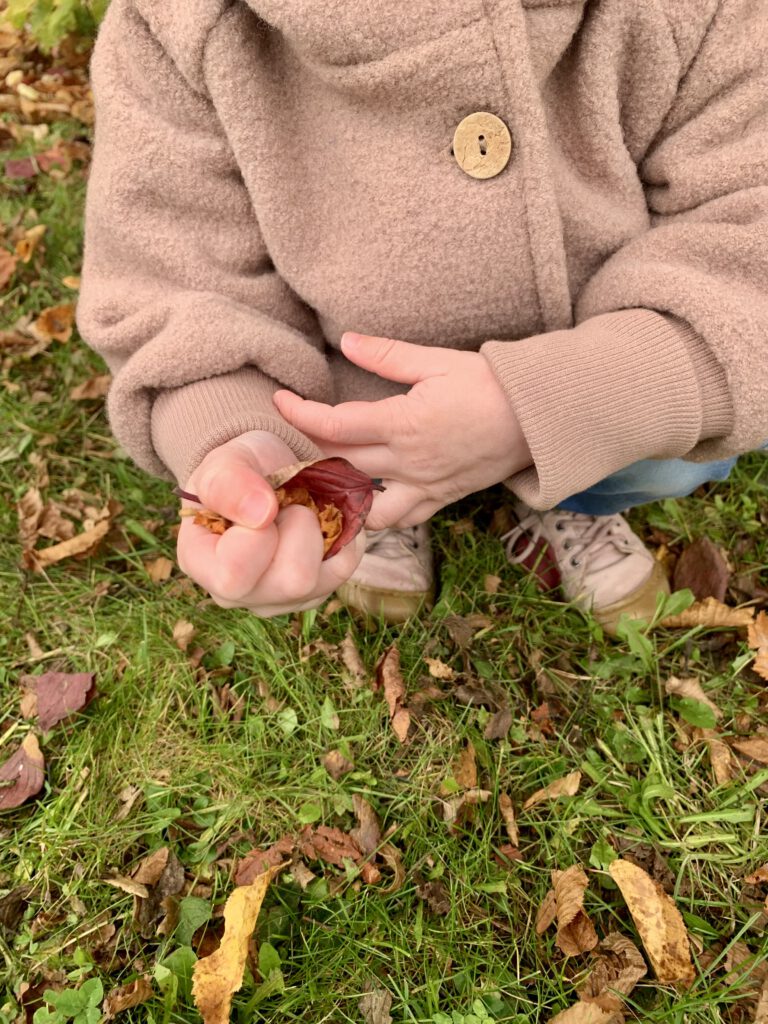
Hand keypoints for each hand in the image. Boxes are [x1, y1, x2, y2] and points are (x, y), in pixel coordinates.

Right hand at [176, 430, 364, 616]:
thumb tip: (261, 514)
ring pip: (324, 578)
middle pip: (294, 581)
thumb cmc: (238, 469)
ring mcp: (281, 599)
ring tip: (300, 509)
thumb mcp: (225, 462)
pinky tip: (320, 517)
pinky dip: (341, 535)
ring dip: (321, 530)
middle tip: (286, 501)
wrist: (266, 472)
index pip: (235, 575)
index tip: (261, 500)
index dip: (260, 531)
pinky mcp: (315, 592)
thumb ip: (230, 483)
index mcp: (202, 564)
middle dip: (301, 526)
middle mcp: (240, 594)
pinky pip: (345, 567)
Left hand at [273, 333, 531, 528]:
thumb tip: (345, 341)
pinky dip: (374, 516)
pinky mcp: (440, 499)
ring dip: (336, 495)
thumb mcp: (438, 362)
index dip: (299, 414)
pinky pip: (399, 520)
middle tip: (287, 440)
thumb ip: (387, 355)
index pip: (334, 426)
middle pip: (339, 465)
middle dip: (307, 452)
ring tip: (316, 480)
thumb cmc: (491, 385)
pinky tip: (358, 506)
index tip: (279, 401)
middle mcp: (408, 462)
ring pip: (363, 504)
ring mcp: (424, 486)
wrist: (539, 419)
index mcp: (403, 424)